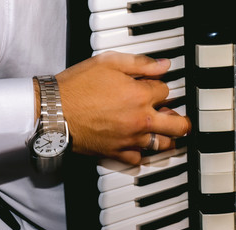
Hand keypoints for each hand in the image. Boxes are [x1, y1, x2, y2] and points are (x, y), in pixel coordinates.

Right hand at [56, 51, 190, 164]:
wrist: (54, 111)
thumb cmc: (76, 87)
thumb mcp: (107, 62)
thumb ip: (139, 63)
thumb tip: (163, 65)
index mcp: (140, 96)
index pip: (166, 91)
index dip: (160, 86)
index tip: (152, 86)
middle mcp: (140, 120)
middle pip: (178, 124)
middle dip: (181, 119)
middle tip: (177, 116)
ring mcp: (130, 139)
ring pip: (163, 144)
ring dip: (167, 137)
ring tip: (163, 131)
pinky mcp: (116, 153)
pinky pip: (138, 159)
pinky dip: (141, 154)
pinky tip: (138, 146)